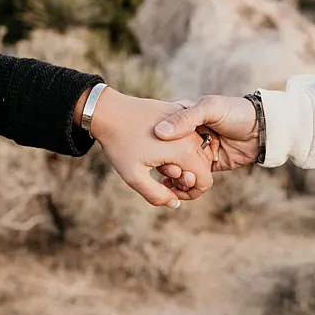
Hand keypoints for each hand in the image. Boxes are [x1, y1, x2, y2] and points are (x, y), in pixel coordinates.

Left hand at [87, 88, 216, 206]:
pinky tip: (160, 151)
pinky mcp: (179, 115)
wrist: (109, 111)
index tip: (170, 188)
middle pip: (204, 167)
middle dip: (187, 178)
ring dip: (185, 164)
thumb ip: (157, 196)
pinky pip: (190, 139)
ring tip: (160, 164)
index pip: (205, 181)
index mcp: (185, 152)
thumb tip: (175, 203)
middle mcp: (191, 136)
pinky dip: (182, 150)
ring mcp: (186, 123)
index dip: (191, 192)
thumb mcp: (134, 177)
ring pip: (199, 152)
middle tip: (162, 177)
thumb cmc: (120, 144)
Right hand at [153, 96, 260, 190]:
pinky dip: (183, 185)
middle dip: (166, 163)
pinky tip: (175, 190)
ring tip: (174, 181)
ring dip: (173, 176)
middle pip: (166, 152)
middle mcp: (186, 135)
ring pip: (178, 166)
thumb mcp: (210, 108)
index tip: (158, 152)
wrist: (262, 130)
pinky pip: (190, 177)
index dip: (156, 143)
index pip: (161, 131)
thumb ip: (186, 119)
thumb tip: (160, 133)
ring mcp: (195, 152)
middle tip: (172, 170)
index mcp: (182, 117)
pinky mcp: (206, 166)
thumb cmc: (236, 112)